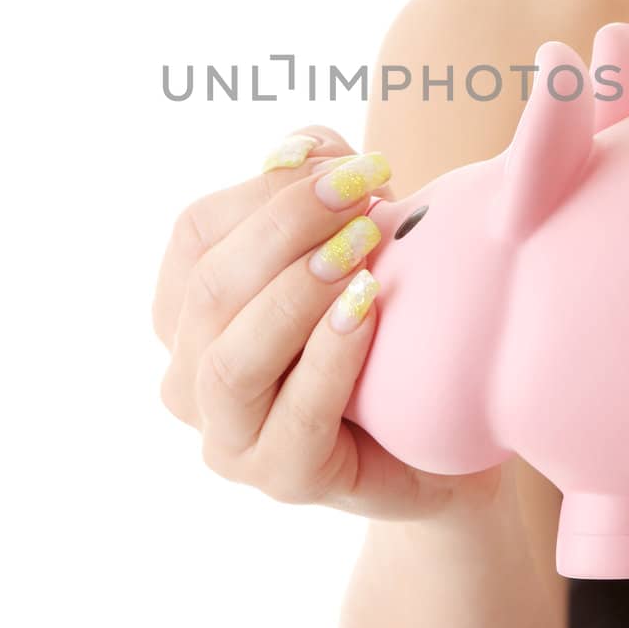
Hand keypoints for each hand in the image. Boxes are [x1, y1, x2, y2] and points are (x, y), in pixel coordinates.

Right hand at [152, 125, 507, 521]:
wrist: (442, 436)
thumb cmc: (385, 328)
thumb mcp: (352, 242)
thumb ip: (318, 187)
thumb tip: (299, 148)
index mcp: (186, 310)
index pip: (196, 232)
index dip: (268, 189)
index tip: (352, 165)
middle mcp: (188, 375)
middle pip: (212, 287)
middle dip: (287, 227)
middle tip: (363, 193)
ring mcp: (227, 436)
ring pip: (232, 357)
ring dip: (295, 292)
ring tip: (361, 248)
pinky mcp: (281, 478)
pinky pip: (296, 415)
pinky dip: (330, 355)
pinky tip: (369, 306)